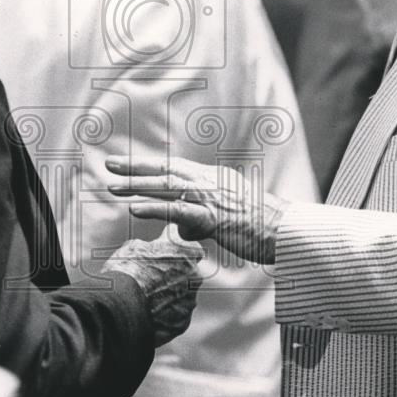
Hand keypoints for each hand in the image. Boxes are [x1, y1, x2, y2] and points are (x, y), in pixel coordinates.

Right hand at [101, 228, 203, 346]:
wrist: (120, 307)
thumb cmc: (126, 272)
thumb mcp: (134, 246)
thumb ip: (153, 245)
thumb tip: (152, 246)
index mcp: (186, 252)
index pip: (191, 247)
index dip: (177, 250)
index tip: (165, 254)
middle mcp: (195, 276)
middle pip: (189, 274)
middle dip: (175, 275)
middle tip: (152, 278)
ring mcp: (190, 301)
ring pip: (183, 296)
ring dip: (170, 295)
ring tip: (146, 297)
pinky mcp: (182, 322)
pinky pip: (175, 316)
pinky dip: (165, 314)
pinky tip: (148, 312)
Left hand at [106, 156, 285, 264]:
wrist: (287, 232)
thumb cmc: (261, 228)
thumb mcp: (226, 219)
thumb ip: (200, 222)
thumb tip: (181, 231)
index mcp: (214, 178)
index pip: (175, 168)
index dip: (150, 165)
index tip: (128, 163)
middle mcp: (210, 181)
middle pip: (166, 170)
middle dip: (136, 167)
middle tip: (110, 164)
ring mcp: (211, 197)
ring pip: (167, 186)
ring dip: (137, 185)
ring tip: (112, 186)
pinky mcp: (213, 216)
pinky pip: (178, 211)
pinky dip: (155, 208)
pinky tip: (134, 208)